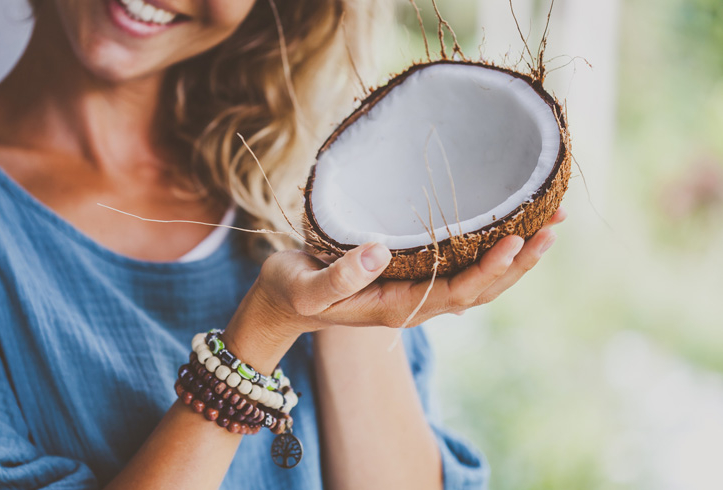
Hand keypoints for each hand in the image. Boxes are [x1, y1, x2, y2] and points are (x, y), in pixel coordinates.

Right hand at [223, 208, 566, 368]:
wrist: (282, 306)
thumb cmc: (291, 293)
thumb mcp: (306, 288)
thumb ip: (340, 276)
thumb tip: (380, 249)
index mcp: (397, 308)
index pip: (458, 292)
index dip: (490, 269)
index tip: (517, 238)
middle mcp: (417, 303)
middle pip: (483, 289)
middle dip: (522, 261)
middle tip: (556, 223)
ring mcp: (417, 293)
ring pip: (479, 281)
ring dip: (516, 257)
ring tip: (549, 224)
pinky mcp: (412, 278)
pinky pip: (462, 269)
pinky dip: (491, 252)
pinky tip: (507, 230)